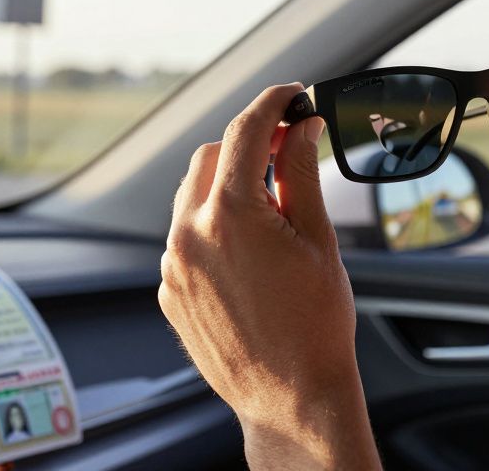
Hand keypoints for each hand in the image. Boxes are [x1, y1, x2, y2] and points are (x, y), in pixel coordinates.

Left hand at [159, 83, 379, 468]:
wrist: (290, 395)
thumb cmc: (314, 324)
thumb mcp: (318, 238)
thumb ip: (302, 172)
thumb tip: (302, 128)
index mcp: (230, 212)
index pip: (246, 130)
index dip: (273, 102)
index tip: (292, 94)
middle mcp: (189, 233)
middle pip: (211, 156)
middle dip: (248, 146)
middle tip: (289, 152)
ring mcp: (174, 264)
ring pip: (192, 196)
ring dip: (227, 186)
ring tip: (273, 209)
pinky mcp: (170, 290)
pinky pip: (186, 239)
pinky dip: (214, 227)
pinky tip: (251, 252)